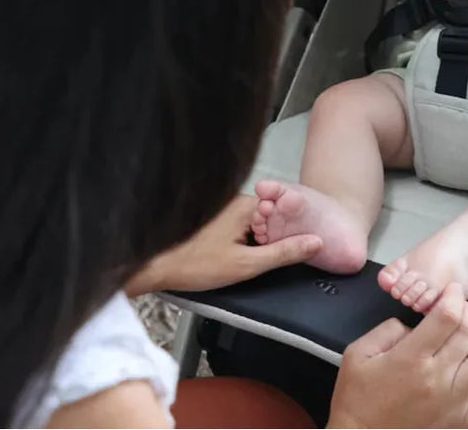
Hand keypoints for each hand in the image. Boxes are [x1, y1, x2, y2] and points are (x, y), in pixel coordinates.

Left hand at [125, 194, 321, 295]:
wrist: (152, 266)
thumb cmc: (194, 264)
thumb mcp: (246, 265)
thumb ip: (283, 253)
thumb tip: (315, 242)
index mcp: (246, 205)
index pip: (283, 210)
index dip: (289, 230)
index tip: (287, 248)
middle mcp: (235, 200)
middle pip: (268, 216)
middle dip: (271, 236)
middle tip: (259, 259)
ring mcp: (221, 208)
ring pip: (252, 222)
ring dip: (254, 240)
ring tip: (239, 259)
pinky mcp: (210, 218)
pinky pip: (237, 225)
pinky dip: (240, 239)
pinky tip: (226, 255)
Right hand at [327, 283, 467, 428]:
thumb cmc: (356, 398)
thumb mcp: (358, 353)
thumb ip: (389, 329)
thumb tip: (416, 323)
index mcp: (412, 359)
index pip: (447, 316)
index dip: (453, 295)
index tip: (450, 290)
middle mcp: (438, 379)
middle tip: (459, 306)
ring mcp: (453, 403)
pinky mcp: (461, 423)